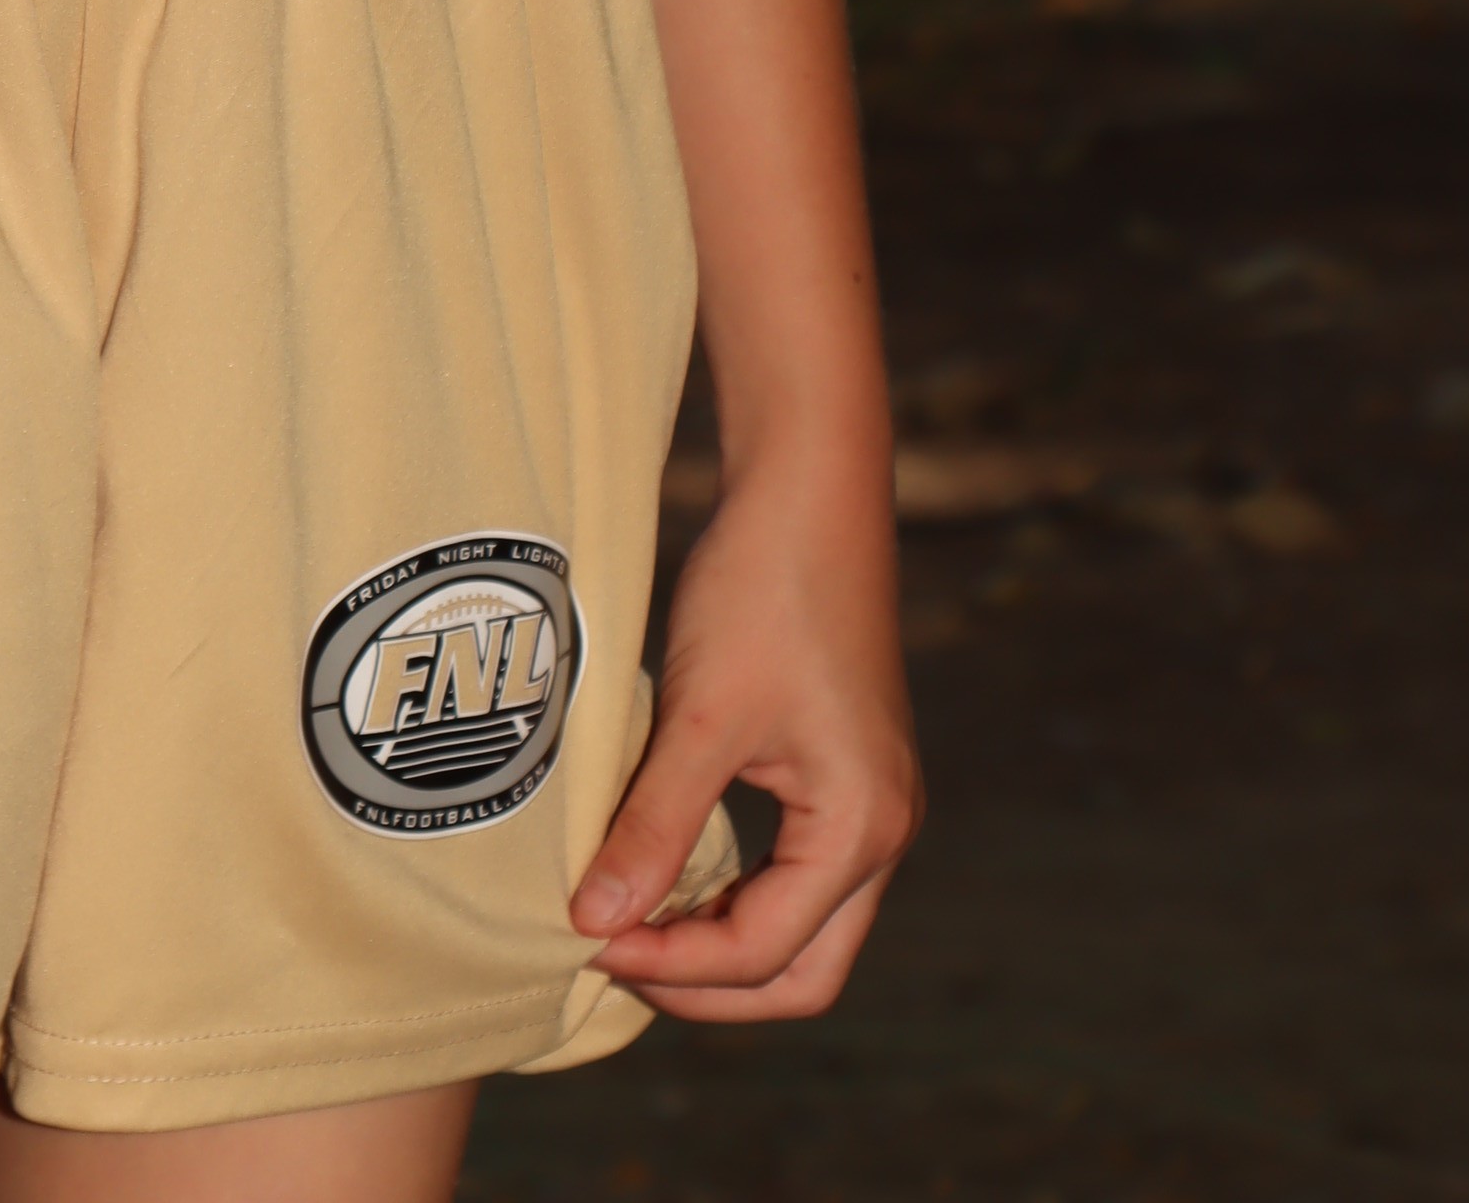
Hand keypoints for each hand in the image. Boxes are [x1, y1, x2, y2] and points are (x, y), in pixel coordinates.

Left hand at [569, 444, 921, 1020]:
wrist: (808, 486)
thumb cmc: (762, 589)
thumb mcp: (699, 716)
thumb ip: (654, 827)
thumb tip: (592, 922)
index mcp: (861, 828)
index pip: (763, 953)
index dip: (672, 965)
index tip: (586, 941)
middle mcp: (882, 830)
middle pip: (802, 969)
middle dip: (708, 982)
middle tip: (612, 955)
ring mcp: (869, 802)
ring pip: (801, 926)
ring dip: (718, 939)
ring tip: (627, 920)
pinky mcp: (844, 771)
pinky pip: (794, 871)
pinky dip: (732, 889)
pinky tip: (666, 866)